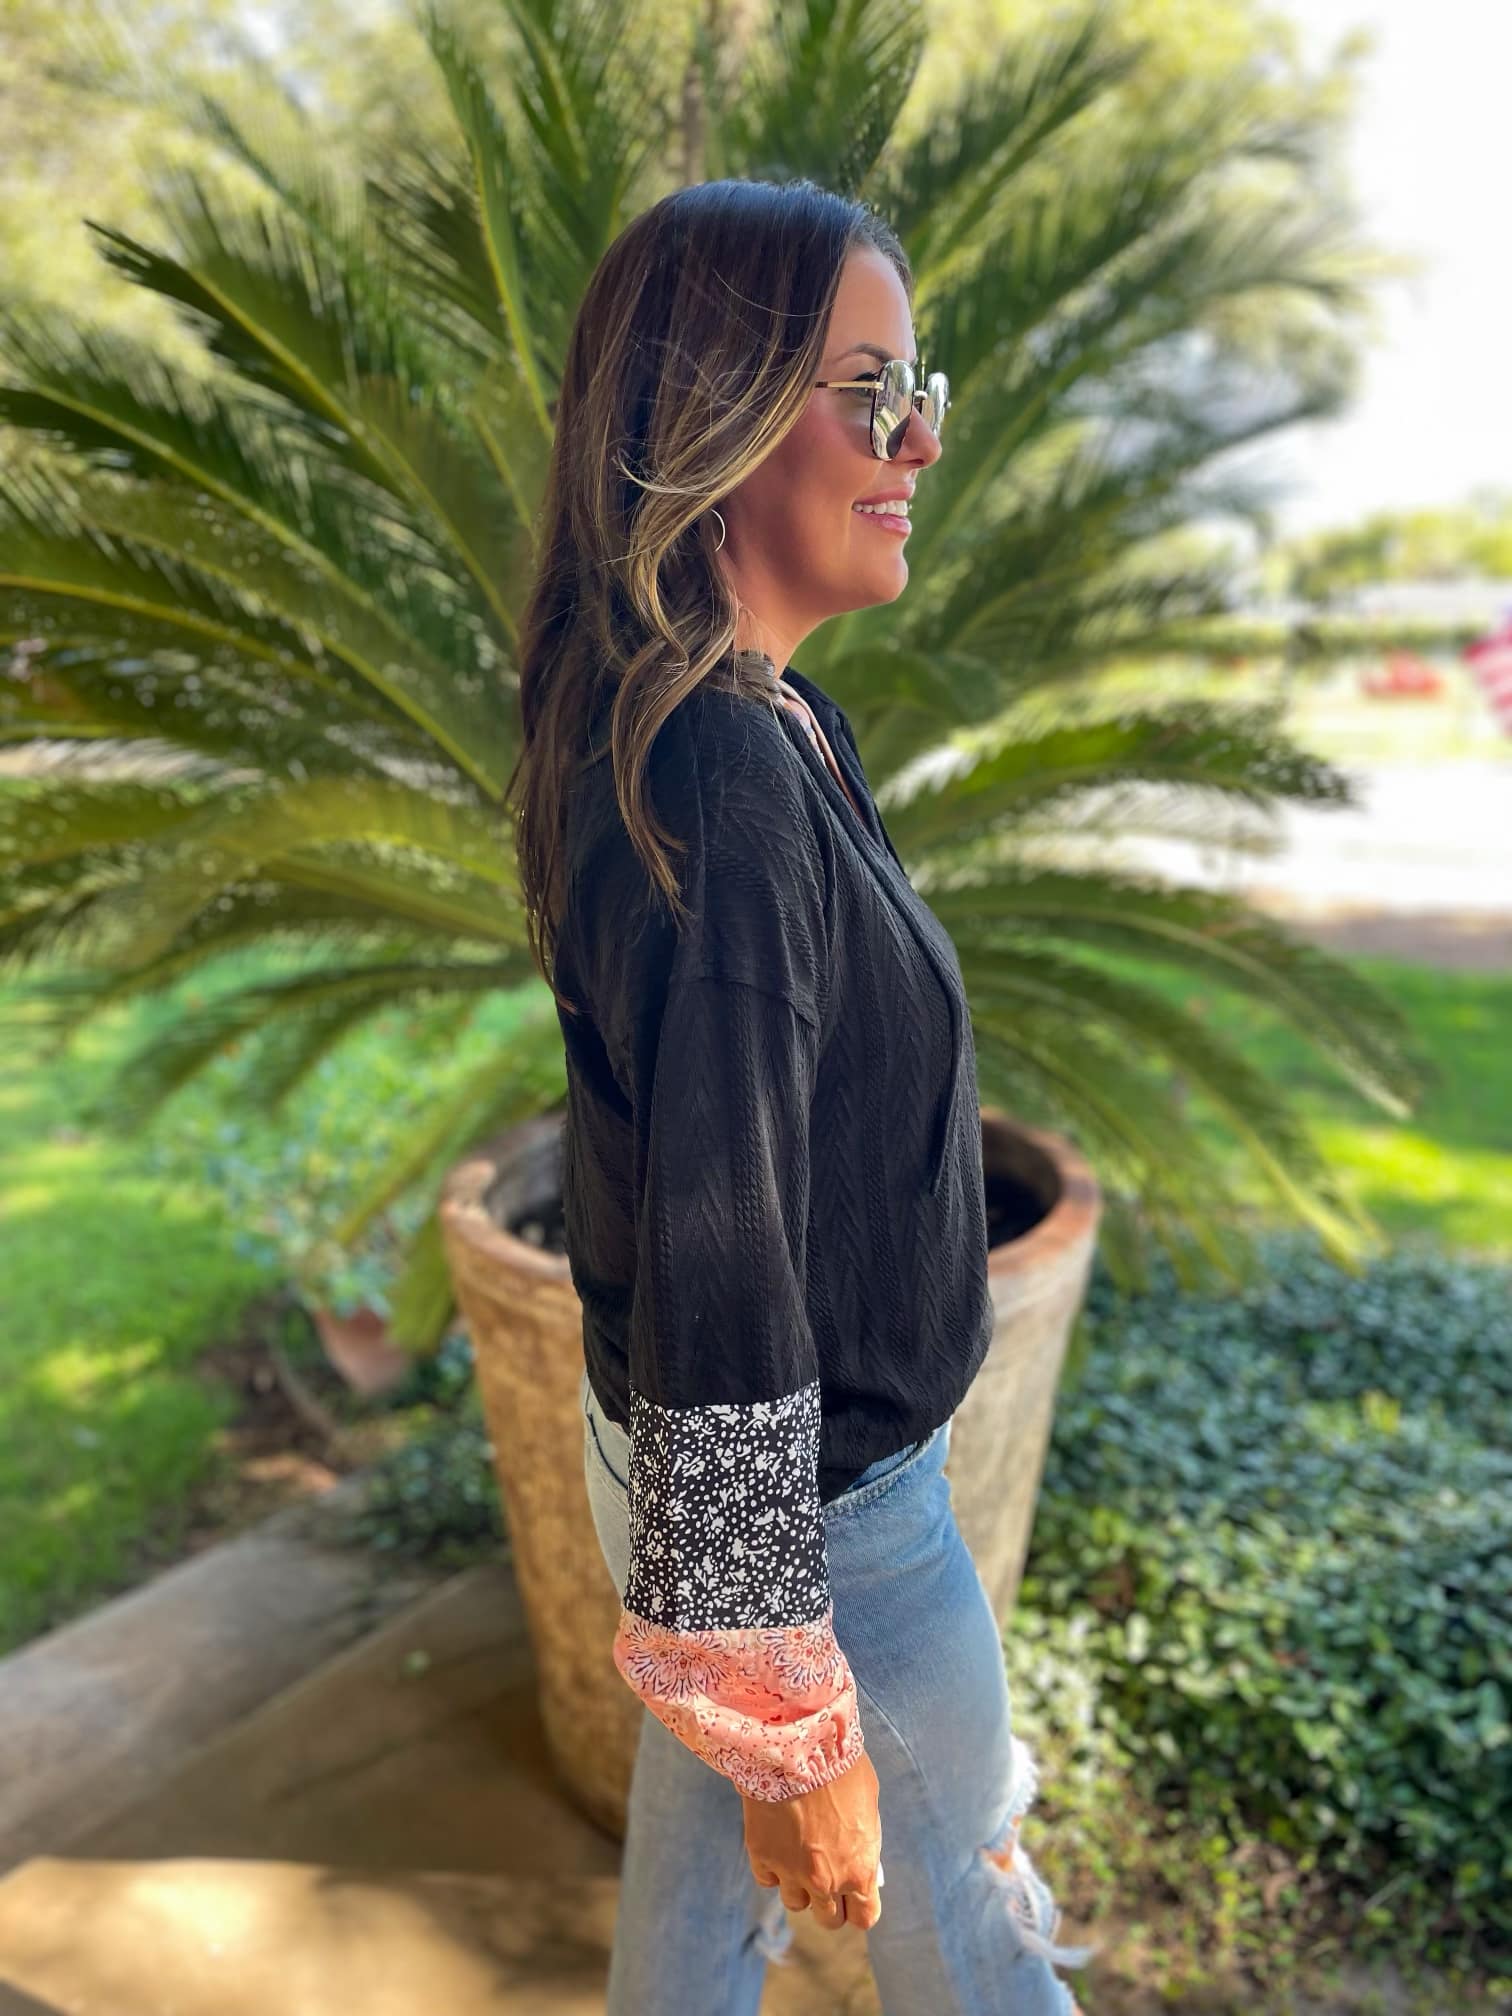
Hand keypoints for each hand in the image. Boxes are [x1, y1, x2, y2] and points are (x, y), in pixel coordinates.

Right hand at [742, 1749, 882, 1932]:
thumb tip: (861, 1855)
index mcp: (859, 1870)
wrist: (798, 1744)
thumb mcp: (869, 1804)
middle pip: (828, 1919)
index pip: (864, 1917)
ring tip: (800, 1854)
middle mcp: (826, 1881)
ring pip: (796, 1903)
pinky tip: (778, 1843)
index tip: (855, 1895)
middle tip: (827, 1877)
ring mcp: (790, 1871)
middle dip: (830, 1902)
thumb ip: (864, 1840)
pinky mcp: (761, 1856)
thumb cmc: (841, 1766)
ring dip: (799, 1886)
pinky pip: (768, 1880)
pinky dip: (773, 1868)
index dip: (859, 1906)